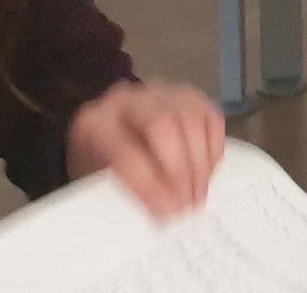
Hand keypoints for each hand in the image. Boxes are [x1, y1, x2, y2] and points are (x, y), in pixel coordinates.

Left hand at [66, 82, 226, 218]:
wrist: (105, 144)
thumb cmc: (100, 170)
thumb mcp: (97, 185)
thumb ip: (121, 195)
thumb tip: (159, 212)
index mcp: (94, 123)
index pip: (126, 152)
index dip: (150, 185)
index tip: (165, 214)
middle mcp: (128, 100)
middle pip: (163, 124)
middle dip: (180, 170)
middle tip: (187, 204)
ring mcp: (162, 94)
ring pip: (192, 122)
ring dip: (199, 166)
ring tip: (196, 197)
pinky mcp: (189, 97)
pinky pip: (212, 120)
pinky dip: (212, 152)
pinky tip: (203, 175)